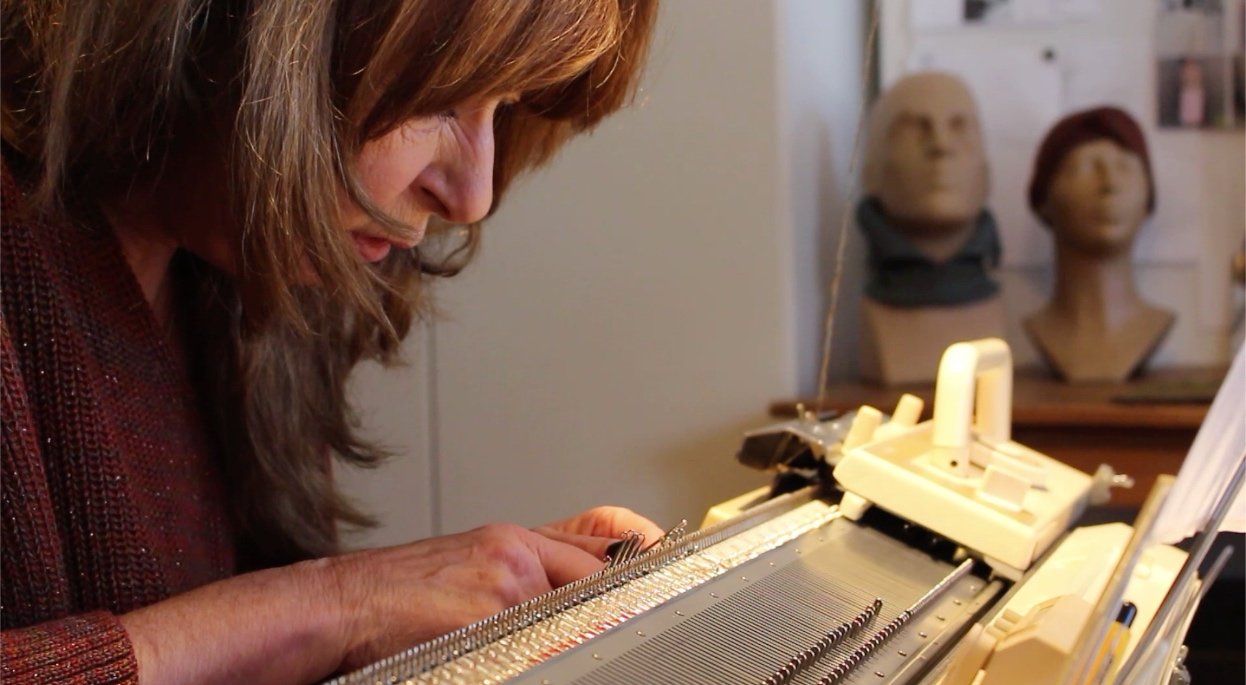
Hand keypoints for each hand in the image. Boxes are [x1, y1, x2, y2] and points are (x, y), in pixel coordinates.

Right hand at [329, 506, 660, 670]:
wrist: (339, 605)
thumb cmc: (395, 595)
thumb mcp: (465, 565)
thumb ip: (522, 573)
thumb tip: (577, 589)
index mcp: (510, 539)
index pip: (599, 541)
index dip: (639, 555)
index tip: (664, 564)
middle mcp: (512, 551)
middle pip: (597, 575)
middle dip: (616, 606)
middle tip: (633, 629)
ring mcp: (503, 583)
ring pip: (574, 612)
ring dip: (575, 635)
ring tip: (575, 646)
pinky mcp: (486, 615)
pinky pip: (542, 642)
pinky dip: (547, 654)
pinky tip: (536, 657)